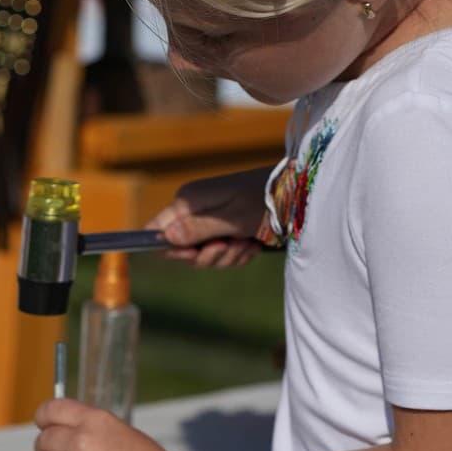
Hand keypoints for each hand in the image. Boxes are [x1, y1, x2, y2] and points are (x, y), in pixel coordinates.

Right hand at [145, 166, 272, 267]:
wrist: (295, 194)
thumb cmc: (263, 201)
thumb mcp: (231, 219)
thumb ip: (197, 230)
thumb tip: (164, 238)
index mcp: (188, 201)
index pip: (157, 230)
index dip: (170, 249)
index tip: (193, 254)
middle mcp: (193, 211)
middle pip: (181, 249)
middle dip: (208, 255)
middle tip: (229, 245)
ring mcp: (208, 221)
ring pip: (204, 255)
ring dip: (227, 256)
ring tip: (247, 242)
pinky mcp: (223, 230)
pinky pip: (221, 254)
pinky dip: (237, 254)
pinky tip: (252, 244)